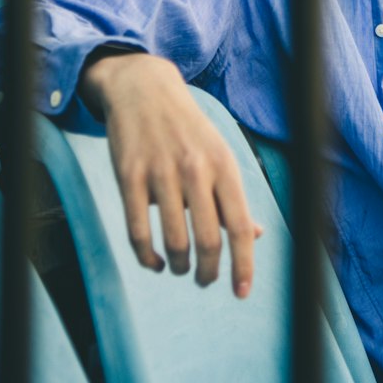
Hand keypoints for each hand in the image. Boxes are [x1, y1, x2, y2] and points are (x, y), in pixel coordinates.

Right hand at [79, 50, 262, 297]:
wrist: (144, 90)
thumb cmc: (187, 130)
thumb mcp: (218, 155)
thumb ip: (233, 196)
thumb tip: (254, 235)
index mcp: (224, 165)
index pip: (240, 226)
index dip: (243, 265)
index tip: (241, 292)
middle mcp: (195, 169)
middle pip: (207, 240)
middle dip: (207, 272)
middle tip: (203, 280)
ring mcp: (160, 172)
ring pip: (173, 240)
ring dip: (179, 265)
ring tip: (180, 267)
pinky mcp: (129, 175)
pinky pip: (137, 231)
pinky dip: (147, 257)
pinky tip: (155, 262)